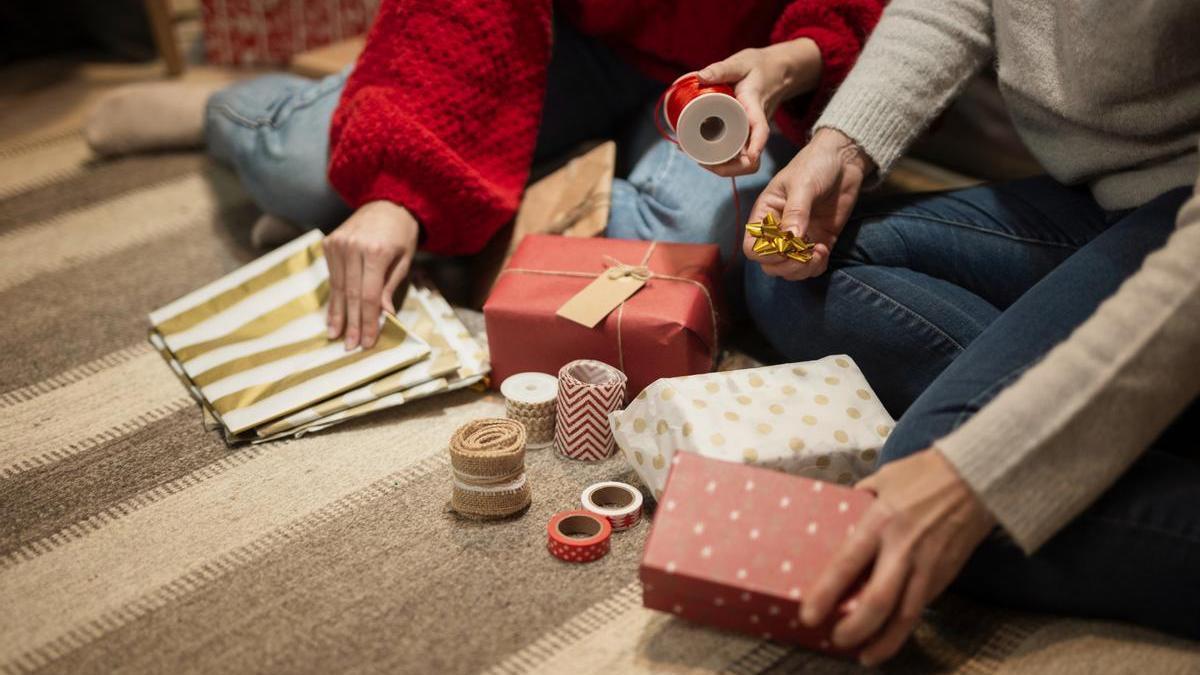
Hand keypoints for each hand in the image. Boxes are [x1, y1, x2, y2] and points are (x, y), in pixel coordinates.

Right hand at [324, 200, 418, 349]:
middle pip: (351, 294)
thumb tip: (383, 316)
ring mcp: (337, 244)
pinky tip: (332, 315)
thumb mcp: (404, 260)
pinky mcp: (329, 243)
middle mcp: (352, 247)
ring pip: (337, 287)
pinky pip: (331, 276)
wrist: (387, 202)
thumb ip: (390, 287)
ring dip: (338, 314)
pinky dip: (333, 297)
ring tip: (336, 336)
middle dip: (351, 323)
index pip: (368, 295)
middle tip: (350, 346)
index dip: (367, 321)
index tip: (367, 342)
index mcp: (375, 252)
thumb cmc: (402, 234)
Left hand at [696, 38, 821, 176]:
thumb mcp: (740, 63)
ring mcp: (750, 135)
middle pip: (749, 159)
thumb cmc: (758, 67)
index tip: (751, 156)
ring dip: (720, 167)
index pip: (760, 130)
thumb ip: (721, 69)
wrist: (776, 72)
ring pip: (741, 163)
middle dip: (726, 167)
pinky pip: (735, 156)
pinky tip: (698, 153)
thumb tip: (698, 77)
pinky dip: (719, 160)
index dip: (757, 145)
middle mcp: (754, 127)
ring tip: (694, 156)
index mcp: (755, 108)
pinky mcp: (744, 136)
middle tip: (697, 158)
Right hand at [744, 127, 873, 279]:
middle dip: (787, 265)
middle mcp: (778, 231)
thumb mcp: (802, 185)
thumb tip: (790, 239)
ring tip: (817, 252)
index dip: (766, 254)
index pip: (752, 248)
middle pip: (770, 265)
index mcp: (765, 215)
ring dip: (802, 269)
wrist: (843, 160)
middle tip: (805, 252)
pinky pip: (812, 267)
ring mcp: (799, 239)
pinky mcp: (819, 243)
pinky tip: (824, 250)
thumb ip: (796, 212)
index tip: (786, 244)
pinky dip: (817, 267)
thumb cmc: (815, 165)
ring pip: (790, 270)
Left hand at [801, 449, 995, 666]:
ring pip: (905, 615)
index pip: (847, 564)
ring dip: (883, 641)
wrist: (978, 478)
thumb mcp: (883, 479)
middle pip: (877, 601)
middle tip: (836, 639)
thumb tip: (838, 514)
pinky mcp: (945, 575)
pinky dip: (904, 628)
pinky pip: (921, 608)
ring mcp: (928, 565)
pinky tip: (889, 637)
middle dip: (854, 628)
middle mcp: (903, 548)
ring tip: (863, 654)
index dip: (826, 593)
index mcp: (880, 520)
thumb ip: (860, 499)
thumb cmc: (927, 474)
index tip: (809, 615)